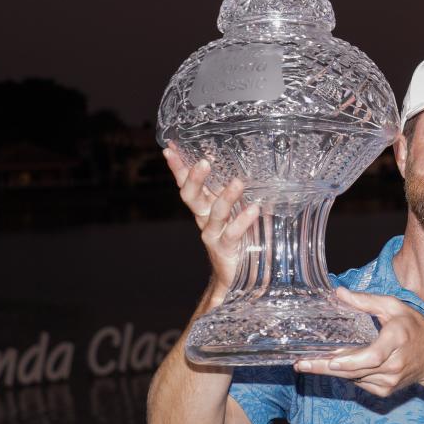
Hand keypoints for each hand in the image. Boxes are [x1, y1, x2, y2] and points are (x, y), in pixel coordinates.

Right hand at [163, 142, 259, 292]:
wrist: (235, 274)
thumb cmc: (237, 236)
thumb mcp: (234, 209)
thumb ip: (234, 191)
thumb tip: (244, 164)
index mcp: (204, 205)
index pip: (187, 183)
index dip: (178, 167)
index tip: (170, 149)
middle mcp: (204, 218)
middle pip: (192, 196)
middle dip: (194, 178)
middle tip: (203, 162)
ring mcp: (213, 234)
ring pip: (215, 213)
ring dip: (226, 197)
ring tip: (237, 183)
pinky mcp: (226, 248)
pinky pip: (233, 233)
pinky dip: (243, 221)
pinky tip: (254, 209)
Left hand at [293, 287, 423, 396]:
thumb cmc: (414, 328)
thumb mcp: (394, 307)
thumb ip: (367, 301)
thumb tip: (339, 293)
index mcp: (397, 339)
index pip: (373, 356)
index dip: (351, 361)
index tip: (331, 360)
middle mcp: (394, 364)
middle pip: (356, 370)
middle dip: (326, 368)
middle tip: (301, 364)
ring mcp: (390, 381)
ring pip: (354, 378)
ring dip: (332, 371)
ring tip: (308, 363)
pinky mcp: (386, 391)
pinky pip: (359, 383)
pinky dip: (346, 374)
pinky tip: (335, 366)